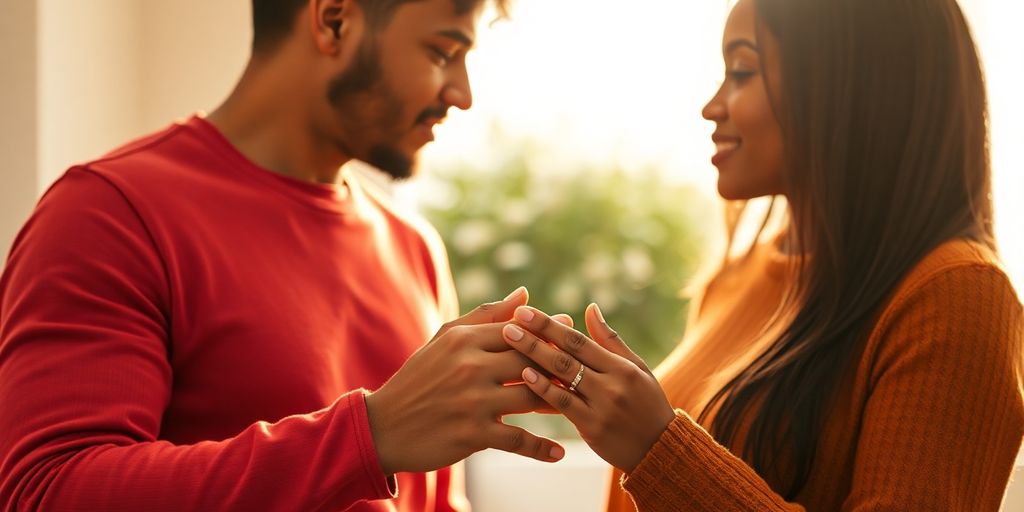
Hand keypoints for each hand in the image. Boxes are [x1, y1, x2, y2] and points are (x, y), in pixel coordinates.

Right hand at [365, 287, 568, 474]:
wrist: (383, 425)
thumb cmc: (420, 378)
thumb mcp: (446, 340)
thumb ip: (487, 316)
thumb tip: (525, 295)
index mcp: (465, 339)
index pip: (520, 331)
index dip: (550, 336)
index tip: (573, 342)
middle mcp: (471, 366)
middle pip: (532, 362)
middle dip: (562, 368)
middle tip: (586, 374)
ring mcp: (472, 401)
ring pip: (532, 399)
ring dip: (560, 405)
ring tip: (579, 409)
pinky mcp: (472, 434)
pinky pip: (517, 440)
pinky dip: (541, 449)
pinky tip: (558, 454)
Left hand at [501, 303, 675, 472]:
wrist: (660, 449)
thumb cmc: (647, 404)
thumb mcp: (636, 368)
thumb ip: (610, 340)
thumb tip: (590, 308)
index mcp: (622, 366)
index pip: (579, 340)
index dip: (550, 324)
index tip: (526, 311)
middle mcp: (612, 383)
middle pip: (567, 355)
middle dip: (536, 336)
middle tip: (510, 322)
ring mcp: (602, 406)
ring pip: (563, 376)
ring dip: (534, 356)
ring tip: (510, 342)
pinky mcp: (593, 427)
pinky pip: (564, 404)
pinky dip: (544, 388)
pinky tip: (525, 375)